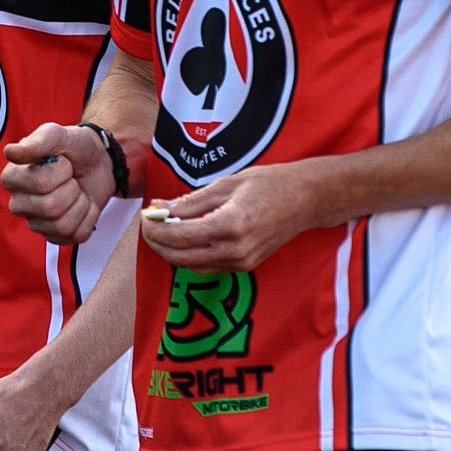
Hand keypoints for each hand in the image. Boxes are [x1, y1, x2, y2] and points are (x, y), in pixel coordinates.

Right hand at [0, 123, 113, 243]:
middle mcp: (19, 204)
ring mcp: (36, 223)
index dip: (61, 171)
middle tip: (71, 177)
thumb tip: (10, 152)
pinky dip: (89, 217)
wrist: (98, 160)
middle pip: (51, 208)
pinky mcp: (55, 236)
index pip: (40, 184)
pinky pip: (77, 236)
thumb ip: (35, 143)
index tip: (63, 161)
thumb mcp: (56, 135)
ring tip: (77, 190)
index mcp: (12, 178)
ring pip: (63, 225)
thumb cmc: (73, 146)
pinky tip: (83, 204)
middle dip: (72, 189)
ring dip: (81, 204)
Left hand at [140, 163, 321, 272]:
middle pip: (180, 256)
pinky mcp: (245, 266)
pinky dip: (189, 256)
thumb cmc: (268, 184)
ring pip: (191, 266)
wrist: (305, 200)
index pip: (179, 235)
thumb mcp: (226, 184)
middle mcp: (235, 250)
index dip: (155, 228)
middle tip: (148, 224)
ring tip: (162, 230)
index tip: (145, 216)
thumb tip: (160, 207)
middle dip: (158, 243)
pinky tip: (184, 238)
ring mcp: (241, 262)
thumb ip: (191, 201)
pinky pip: (207, 267)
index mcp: (230, 225)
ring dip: (172, 251)